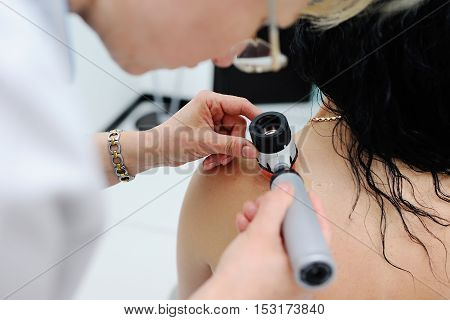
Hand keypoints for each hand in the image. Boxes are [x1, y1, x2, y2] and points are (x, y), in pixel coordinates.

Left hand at [156, 91, 260, 168]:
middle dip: (232, 144)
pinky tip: (208, 162)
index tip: (265, 127)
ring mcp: (211, 122)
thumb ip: (231, 146)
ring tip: (213, 160)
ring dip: (225, 152)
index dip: (254, 115)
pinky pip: (224, 144)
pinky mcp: (209, 134)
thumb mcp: (205, 143)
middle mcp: (212, 109)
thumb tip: (252, 150)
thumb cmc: (171, 139)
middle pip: (238, 125)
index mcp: (210, 101)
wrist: (156, 152)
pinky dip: (219, 155)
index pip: (240, 104)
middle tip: (225, 155)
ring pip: (232, 138)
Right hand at [191, 183, 304, 299]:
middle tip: (267, 201)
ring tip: (250, 212)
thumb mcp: (260, 234)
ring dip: (263, 219)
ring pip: (279, 238)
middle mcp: (299, 275)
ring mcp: (283, 277)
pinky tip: (245, 224)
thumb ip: (276, 207)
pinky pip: (268, 248)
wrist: (218, 303)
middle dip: (277, 211)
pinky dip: (257, 233)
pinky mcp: (268, 276)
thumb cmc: (241, 284)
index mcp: (308, 269)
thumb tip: (287, 190)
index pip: (318, 231)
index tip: (302, 193)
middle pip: (296, 232)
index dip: (309, 207)